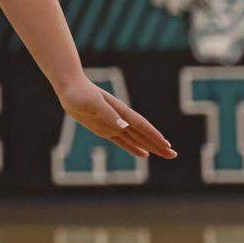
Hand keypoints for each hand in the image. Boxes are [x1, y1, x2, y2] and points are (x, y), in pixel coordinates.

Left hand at [55, 75, 175, 159]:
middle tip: (174, 155)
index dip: (154, 136)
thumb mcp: (92, 102)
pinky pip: (122, 141)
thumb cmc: (80, 93)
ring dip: (150, 147)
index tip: (167, 145)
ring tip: (165, 154)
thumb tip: (124, 126)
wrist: (69, 87)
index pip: (141, 126)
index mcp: (120, 111)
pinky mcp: (103, 129)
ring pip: (136, 139)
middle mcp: (120, 119)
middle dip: (158, 145)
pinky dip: (134, 148)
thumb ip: (108, 114)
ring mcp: (113, 124)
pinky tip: (144, 154)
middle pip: (143, 134)